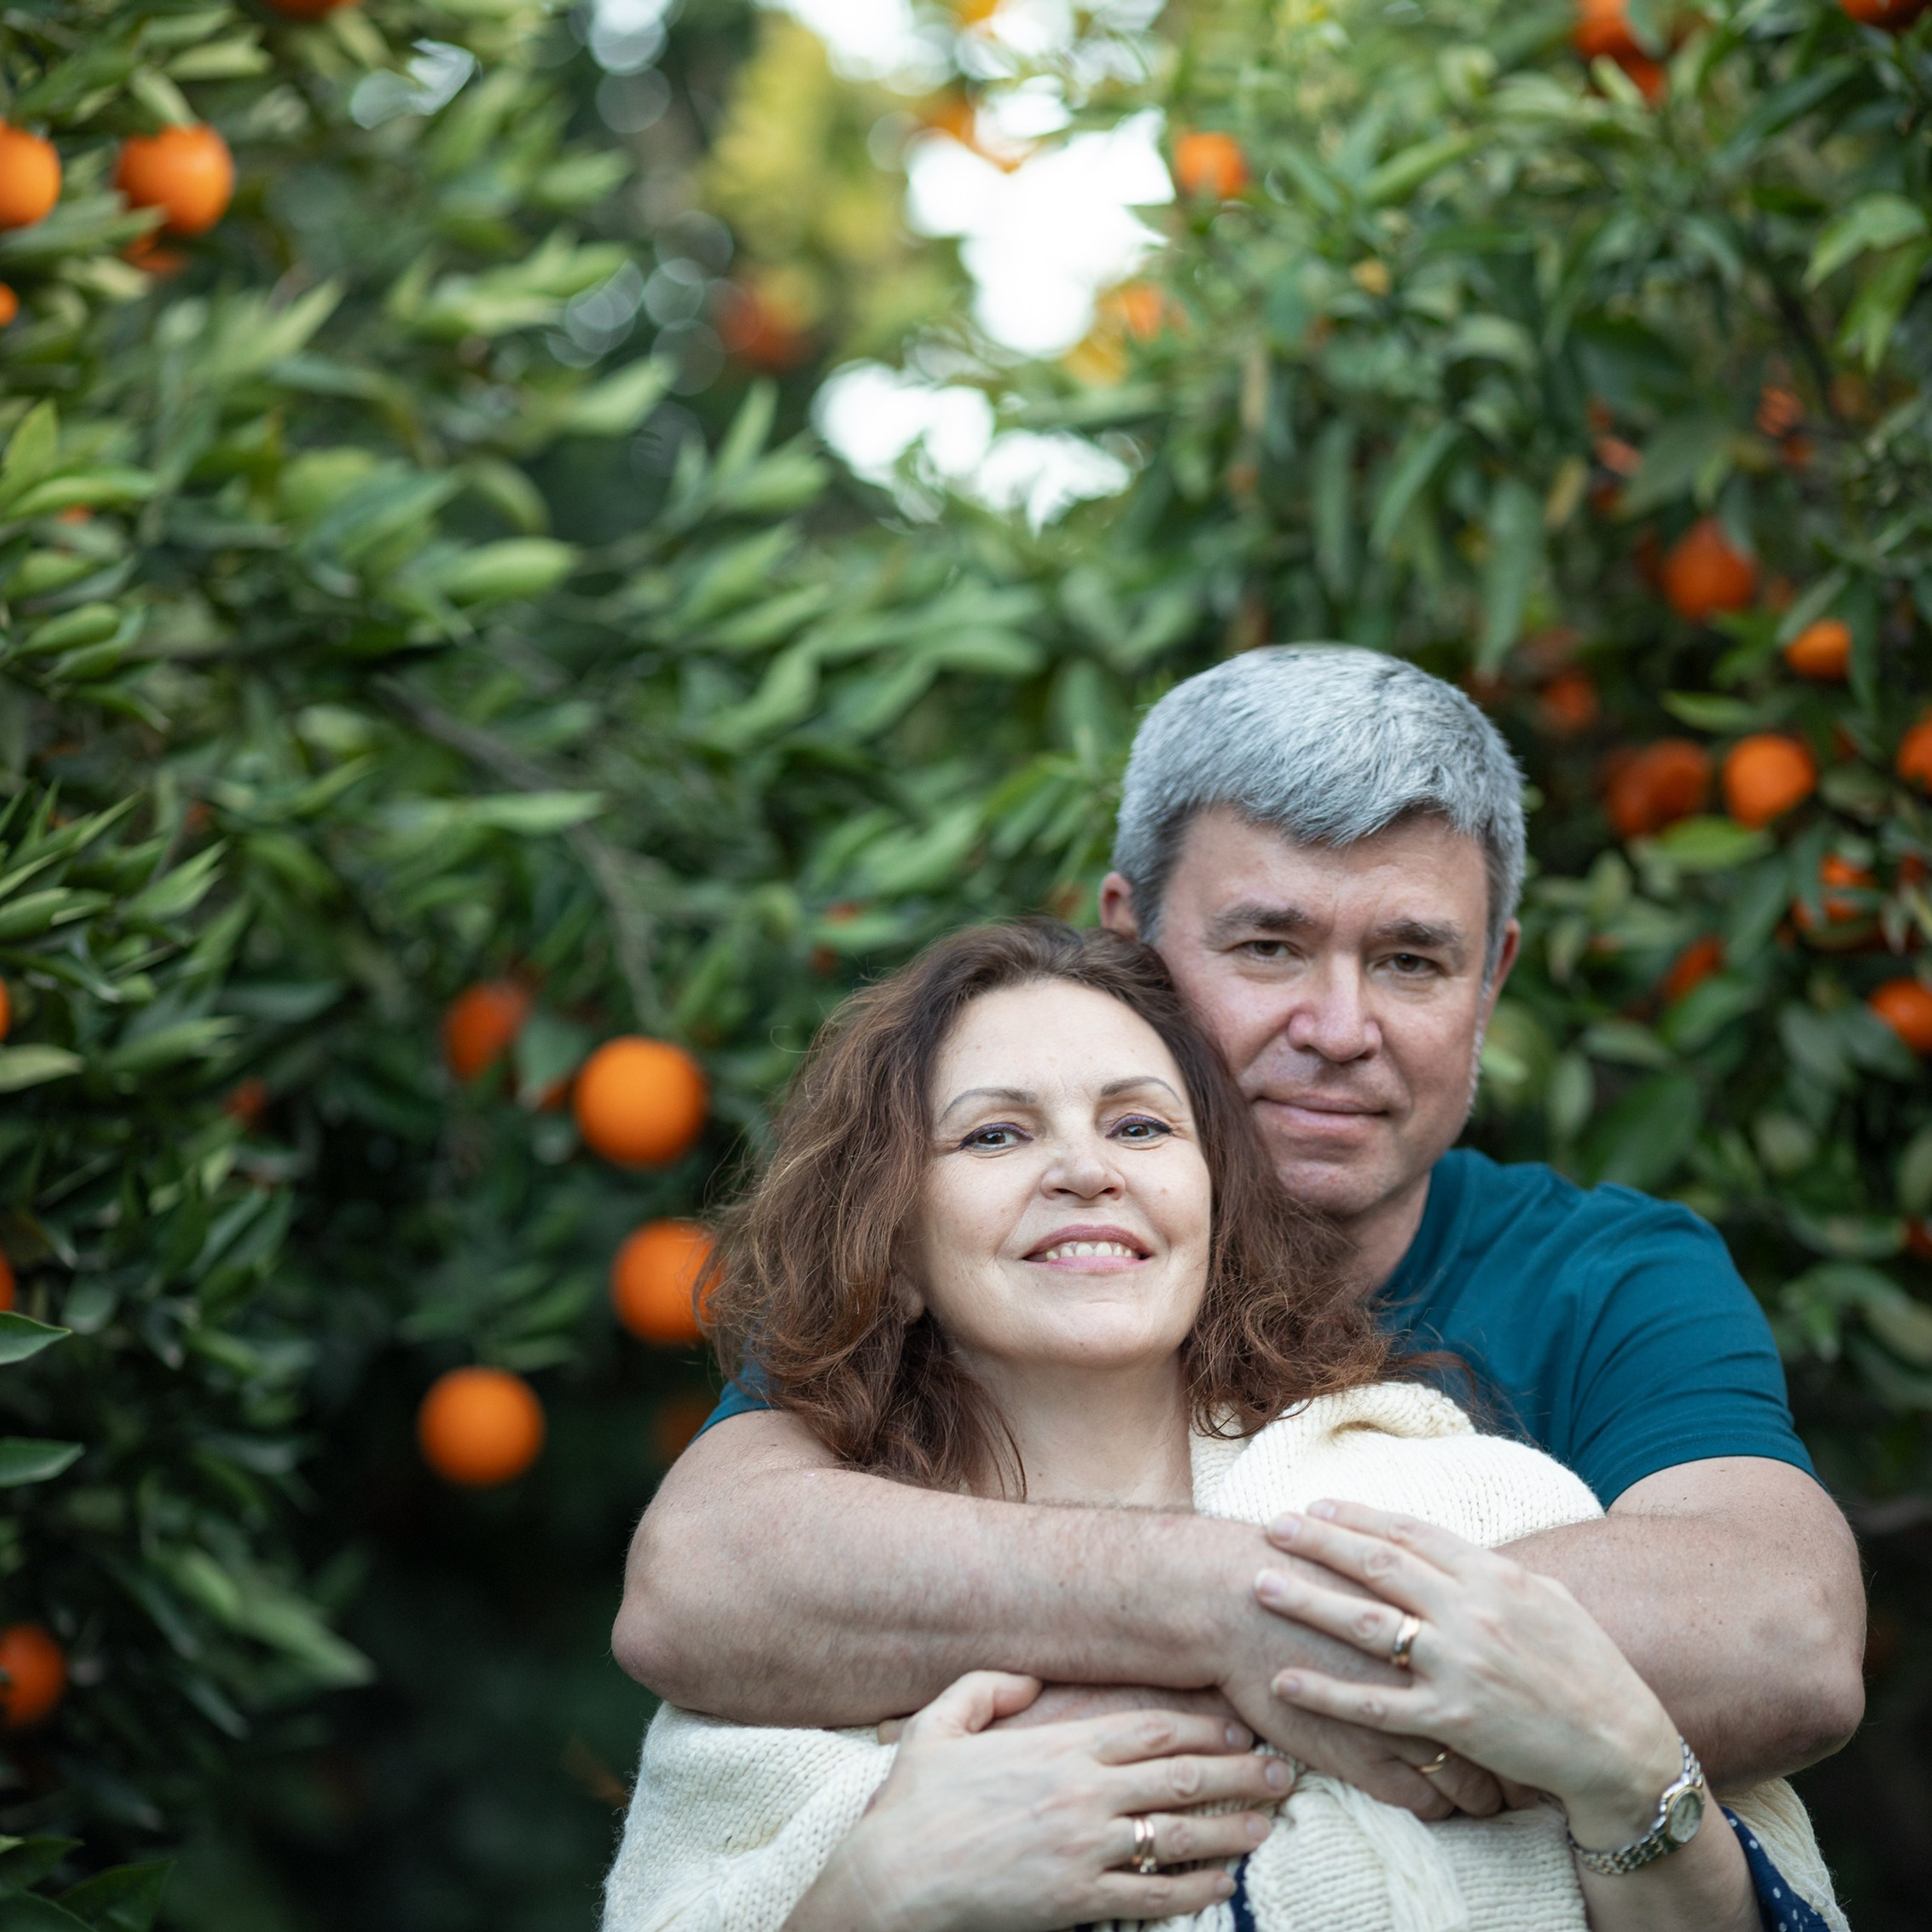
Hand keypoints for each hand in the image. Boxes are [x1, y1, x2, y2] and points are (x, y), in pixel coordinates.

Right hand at [789, 1672, 1288, 1931]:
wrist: (895, 1879)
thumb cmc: (915, 1804)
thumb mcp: (940, 1724)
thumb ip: (989, 1688)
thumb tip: (1034, 1678)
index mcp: (1059, 1748)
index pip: (1150, 1729)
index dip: (1202, 1725)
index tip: (1238, 1727)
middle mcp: (1084, 1794)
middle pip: (1181, 1777)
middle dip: (1238, 1772)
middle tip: (1281, 1772)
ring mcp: (1086, 1850)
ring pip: (1180, 1835)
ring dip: (1232, 1828)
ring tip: (1268, 1824)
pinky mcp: (1079, 1902)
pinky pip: (1154, 1896)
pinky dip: (1198, 1888)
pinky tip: (1226, 1882)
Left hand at [1259, 1501, 1684, 1847]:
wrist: (1620, 1745)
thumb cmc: (1586, 1666)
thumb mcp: (1546, 1596)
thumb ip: (1490, 1570)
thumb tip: (1442, 1548)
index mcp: (1494, 1575)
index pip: (1409, 1532)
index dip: (1356, 1517)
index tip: (1314, 1506)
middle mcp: (1470, 1612)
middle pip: (1377, 1565)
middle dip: (1317, 1542)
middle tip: (1270, 1526)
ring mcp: (1458, 1667)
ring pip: (1365, 1625)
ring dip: (1307, 1602)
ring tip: (1261, 1583)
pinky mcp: (1451, 1722)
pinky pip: (1375, 1706)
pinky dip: (1326, 1693)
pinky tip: (1284, 1681)